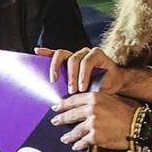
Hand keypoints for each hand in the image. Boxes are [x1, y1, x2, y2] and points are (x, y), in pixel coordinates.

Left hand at [37, 47, 151, 99]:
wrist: (115, 88)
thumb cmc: (96, 91)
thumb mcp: (77, 92)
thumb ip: (66, 90)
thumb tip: (51, 99)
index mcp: (69, 62)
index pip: (55, 55)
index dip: (46, 52)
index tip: (36, 52)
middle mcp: (77, 54)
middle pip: (61, 54)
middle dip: (55, 67)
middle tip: (54, 81)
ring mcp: (87, 53)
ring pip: (74, 59)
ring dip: (72, 75)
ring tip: (73, 90)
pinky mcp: (97, 54)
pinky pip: (87, 62)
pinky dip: (83, 75)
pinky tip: (83, 86)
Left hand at [51, 90, 135, 151]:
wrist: (138, 125)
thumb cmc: (128, 111)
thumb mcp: (111, 99)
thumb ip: (97, 101)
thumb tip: (84, 106)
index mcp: (95, 97)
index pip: (73, 100)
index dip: (63, 104)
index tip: (56, 107)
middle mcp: (91, 109)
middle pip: (71, 114)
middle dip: (61, 119)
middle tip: (54, 121)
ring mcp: (92, 123)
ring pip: (75, 131)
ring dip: (68, 136)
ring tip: (64, 139)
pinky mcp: (95, 136)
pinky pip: (82, 142)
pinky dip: (78, 145)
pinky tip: (76, 146)